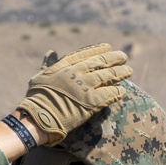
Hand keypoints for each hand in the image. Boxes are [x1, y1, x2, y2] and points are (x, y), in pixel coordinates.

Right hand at [17, 43, 131, 143]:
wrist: (38, 117)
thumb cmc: (36, 98)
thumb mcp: (40, 76)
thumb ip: (48, 64)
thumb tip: (51, 52)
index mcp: (64, 65)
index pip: (85, 53)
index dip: (99, 49)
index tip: (108, 47)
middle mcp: (77, 73)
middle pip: (101, 62)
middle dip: (114, 58)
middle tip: (124, 56)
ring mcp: (85, 86)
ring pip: (108, 75)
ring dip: (121, 72)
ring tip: (129, 70)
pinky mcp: (92, 101)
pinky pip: (110, 94)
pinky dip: (117, 92)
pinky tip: (122, 91)